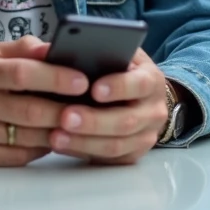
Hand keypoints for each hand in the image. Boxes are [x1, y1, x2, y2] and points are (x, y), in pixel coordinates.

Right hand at [0, 35, 87, 166]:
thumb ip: (23, 48)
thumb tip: (57, 49)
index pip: (22, 74)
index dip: (56, 78)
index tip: (83, 80)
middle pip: (30, 110)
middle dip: (65, 110)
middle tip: (93, 108)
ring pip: (28, 137)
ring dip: (58, 131)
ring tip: (79, 122)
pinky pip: (19, 156)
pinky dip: (41, 147)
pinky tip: (54, 136)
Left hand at [47, 48, 168, 164]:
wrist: (141, 96)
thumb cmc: (119, 69)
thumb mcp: (118, 53)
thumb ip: (97, 49)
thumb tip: (56, 50)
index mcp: (152, 80)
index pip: (140, 84)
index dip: (118, 87)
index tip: (94, 88)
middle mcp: (154, 110)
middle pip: (126, 121)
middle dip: (93, 120)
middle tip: (65, 116)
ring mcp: (146, 136)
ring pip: (116, 145)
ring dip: (84, 142)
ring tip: (55, 136)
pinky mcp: (133, 155)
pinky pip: (108, 159)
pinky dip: (82, 152)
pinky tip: (62, 145)